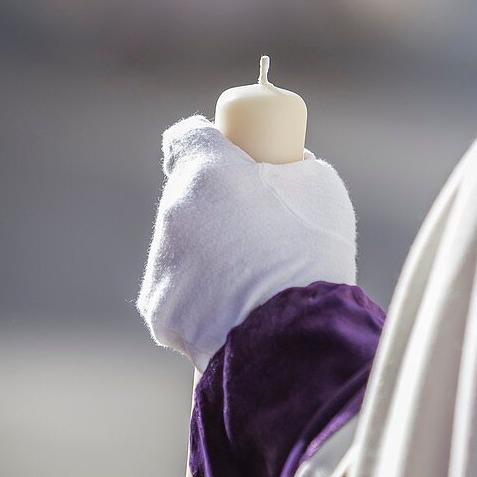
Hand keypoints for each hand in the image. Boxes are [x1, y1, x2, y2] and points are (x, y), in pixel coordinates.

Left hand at [138, 115, 356, 369]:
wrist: (294, 339)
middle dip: (214, 208)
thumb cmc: (312, 257)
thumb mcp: (320, 188)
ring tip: (250, 280)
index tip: (231, 164)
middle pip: (186, 197)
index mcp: (205, 171)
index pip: (186, 138)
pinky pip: (177, 292)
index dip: (209, 148)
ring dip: (206, 254)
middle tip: (254, 230)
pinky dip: (199, 298)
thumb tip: (281, 173)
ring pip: (181, 246)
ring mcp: (160, 262)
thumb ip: (289, 169)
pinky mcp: (157, 307)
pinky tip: (232, 310)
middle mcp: (171, 210)